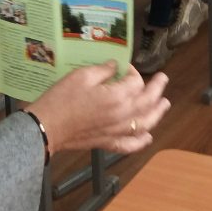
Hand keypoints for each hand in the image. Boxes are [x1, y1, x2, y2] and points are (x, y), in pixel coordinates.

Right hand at [27, 63, 170, 154]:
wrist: (46, 127)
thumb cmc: (62, 99)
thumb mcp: (81, 75)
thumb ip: (104, 70)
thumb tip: (116, 66)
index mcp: (117, 97)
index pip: (136, 82)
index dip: (133, 72)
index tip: (125, 66)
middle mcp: (122, 116)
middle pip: (147, 102)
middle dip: (157, 89)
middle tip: (163, 79)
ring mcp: (116, 131)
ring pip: (144, 124)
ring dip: (157, 113)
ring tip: (165, 104)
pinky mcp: (107, 143)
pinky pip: (129, 145)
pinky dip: (141, 142)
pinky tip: (148, 137)